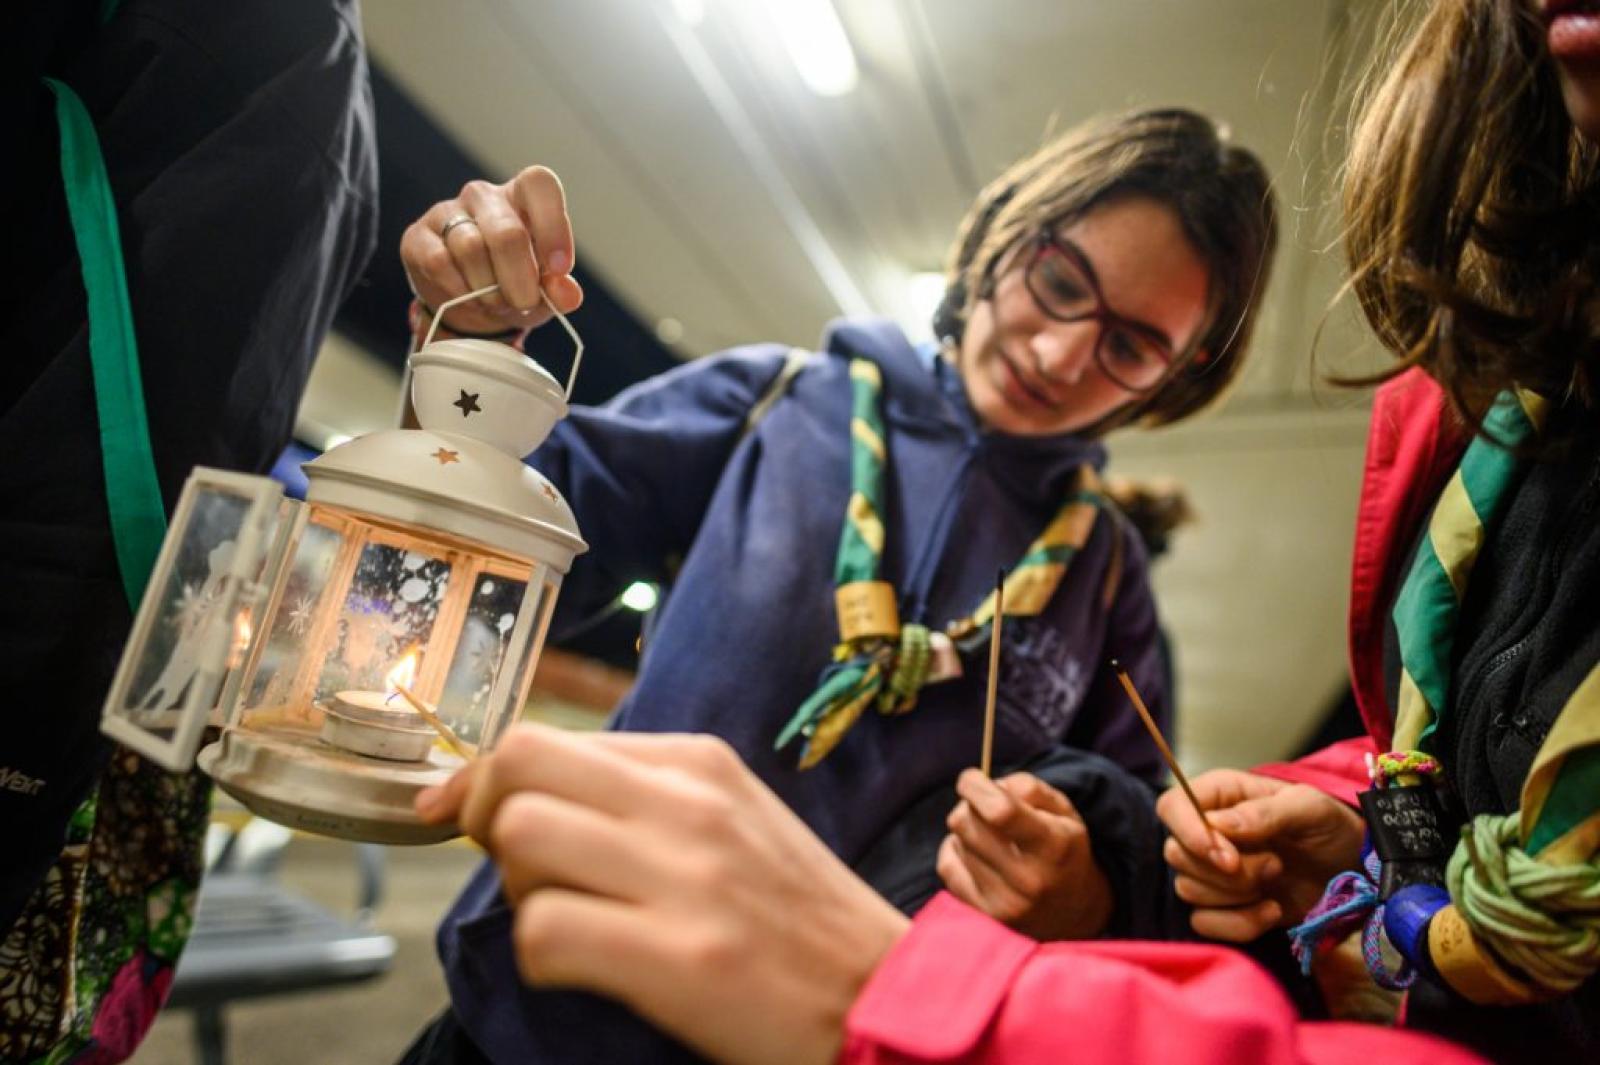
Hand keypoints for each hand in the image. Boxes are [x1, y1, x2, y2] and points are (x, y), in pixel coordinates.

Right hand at [400, 165, 583, 335]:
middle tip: (523, 303)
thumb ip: (560, 291)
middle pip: (506, 232)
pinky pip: (439, 262)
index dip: (553, 225)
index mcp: (522, 196)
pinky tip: (468, 299)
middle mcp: (484, 196)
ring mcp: (447, 212)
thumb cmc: (514, 287)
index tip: (559, 269)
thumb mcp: (544, 293)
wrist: (467, 306)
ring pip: (471, 249)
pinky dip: (459, 291)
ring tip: (495, 303)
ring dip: (488, 289)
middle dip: (519, 279)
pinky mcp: (418, 237)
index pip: (539, 183)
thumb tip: (568, 294)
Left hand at [415, 725, 909, 1064]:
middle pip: (520, 764)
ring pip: (522, 838)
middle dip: (484, 814)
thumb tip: (518, 793)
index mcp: (699, 763)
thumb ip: (639, 798)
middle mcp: (690, 803)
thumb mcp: (731, 821)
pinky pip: (545, 933)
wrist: (884, 996)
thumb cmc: (796, 918)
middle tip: (514, 866)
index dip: (485, 780)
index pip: (547, 738)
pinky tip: (586, 969)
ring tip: (568, 918)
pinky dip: (543, 956)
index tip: (460, 814)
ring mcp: (686, 877)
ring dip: (520, 889)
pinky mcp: (681, 957)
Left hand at [936, 769, 1112, 940]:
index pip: (1000, 812)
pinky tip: (978, 855)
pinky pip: (946, 865)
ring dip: (966, 830)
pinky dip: (956, 852)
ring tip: (991, 837)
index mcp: (1054, 846)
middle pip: (966, 823)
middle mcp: (1029, 879)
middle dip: (970, 805)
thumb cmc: (1062, 848)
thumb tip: (988, 786)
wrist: (1071, 912)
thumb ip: (1028, 787)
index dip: (976, 787)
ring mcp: (1004, 902)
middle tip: (985, 809)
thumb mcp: (1062, 811)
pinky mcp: (984, 914)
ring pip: (955, 841)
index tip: (971, 778)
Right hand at [1158, 769, 1364, 941]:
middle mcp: (1206, 832)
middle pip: (1177, 855)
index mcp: (1219, 796)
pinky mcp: (1223, 908)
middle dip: (1227, 872)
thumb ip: (1265, 812)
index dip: (1189, 833)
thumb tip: (1219, 825)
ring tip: (1276, 880)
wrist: (1355, 870)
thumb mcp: (1309, 808)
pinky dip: (1239, 923)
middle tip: (1275, 865)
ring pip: (1187, 890)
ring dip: (1237, 895)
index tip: (1227, 858)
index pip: (1172, 807)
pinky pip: (1204, 923)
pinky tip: (1271, 911)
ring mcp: (1212, 872)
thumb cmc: (1330, 827)